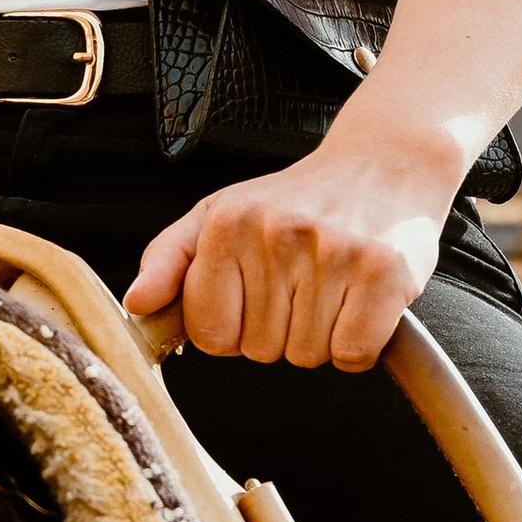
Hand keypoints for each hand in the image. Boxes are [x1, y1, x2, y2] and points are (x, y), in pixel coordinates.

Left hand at [124, 131, 454, 370]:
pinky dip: (358, 344)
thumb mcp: (218, 214)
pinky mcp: (383, 270)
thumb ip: (168, 258)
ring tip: (332, 287)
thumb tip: (137, 305)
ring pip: (307, 356)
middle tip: (302, 285)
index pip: (210, 335)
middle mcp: (276, 233)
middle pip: (261, 351)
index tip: (256, 299)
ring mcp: (333, 251)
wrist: (384, 164)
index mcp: (227, 223)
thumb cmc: (296, 201)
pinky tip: (360, 303)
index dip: (235, 329)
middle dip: (281, 332)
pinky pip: (352, 354)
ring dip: (320, 337)